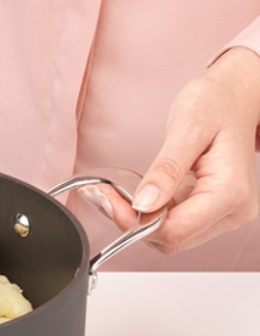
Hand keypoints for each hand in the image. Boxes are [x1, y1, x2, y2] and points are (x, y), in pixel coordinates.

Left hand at [87, 47, 259, 253]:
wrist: (234, 96)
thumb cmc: (216, 104)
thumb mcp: (186, 129)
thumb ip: (166, 169)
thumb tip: (143, 203)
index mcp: (230, 193)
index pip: (175, 231)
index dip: (135, 223)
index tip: (108, 200)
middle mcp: (232, 210)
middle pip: (171, 239)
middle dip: (131, 222)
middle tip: (101, 195)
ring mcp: (224, 213)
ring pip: (170, 235)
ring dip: (136, 220)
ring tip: (110, 194)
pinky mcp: (211, 209)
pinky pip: (174, 222)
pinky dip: (148, 213)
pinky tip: (129, 196)